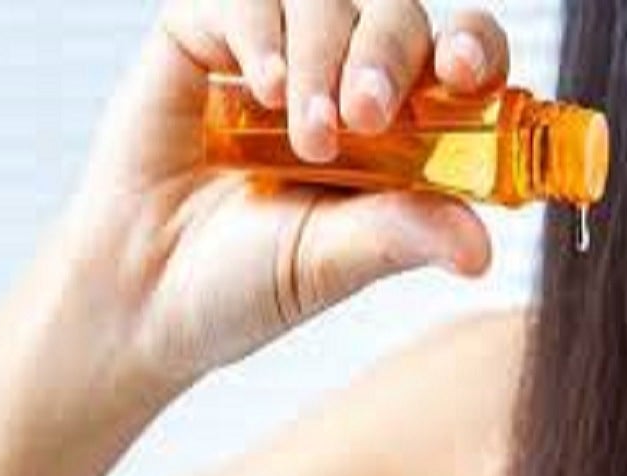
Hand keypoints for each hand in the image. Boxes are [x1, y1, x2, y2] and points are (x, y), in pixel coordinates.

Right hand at [30, 0, 509, 419]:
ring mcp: (277, 56)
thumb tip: (483, 250)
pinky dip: (263, 33)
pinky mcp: (206, 38)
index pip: (457, 61)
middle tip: (366, 116)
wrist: (143, 297)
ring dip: (323, 56)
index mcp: (396, 134)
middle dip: (389, 54)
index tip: (462, 72)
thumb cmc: (246, 283)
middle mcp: (343, 83)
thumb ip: (404, 237)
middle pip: (396, 15)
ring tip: (308, 136)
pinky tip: (263, 88)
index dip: (472, 49)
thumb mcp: (335, 262)